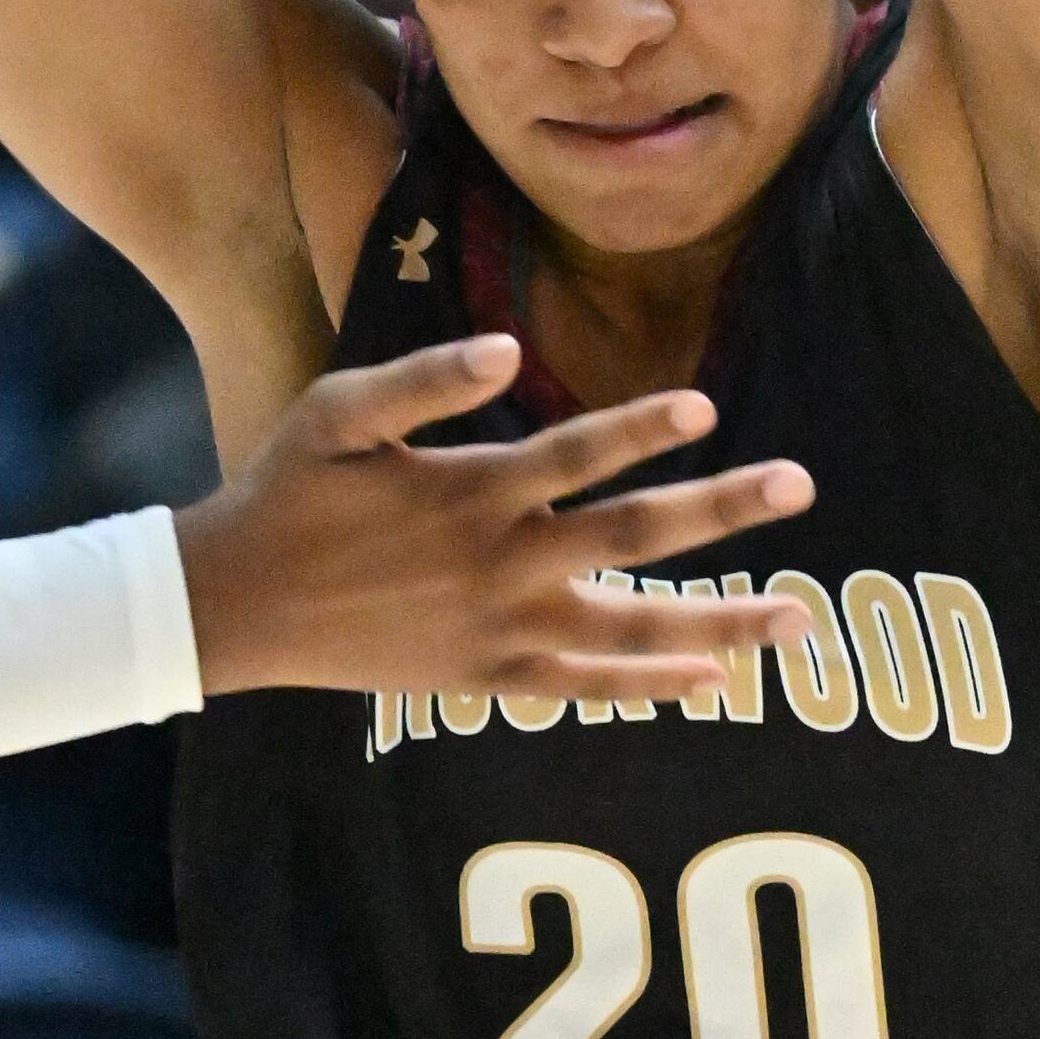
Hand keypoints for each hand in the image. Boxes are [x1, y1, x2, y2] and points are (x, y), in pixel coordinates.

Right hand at [172, 339, 815, 704]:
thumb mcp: (338, 414)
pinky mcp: (490, 677)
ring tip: (798, 620)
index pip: (573, 456)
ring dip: (721, 623)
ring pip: (632, 630)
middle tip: (800, 485)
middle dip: (721, 511)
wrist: (239, 606)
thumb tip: (509, 351)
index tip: (706, 408)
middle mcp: (499, 566)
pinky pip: (587, 687)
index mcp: (467, 493)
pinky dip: (650, 686)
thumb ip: (424, 379)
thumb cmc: (289, 493)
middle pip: (632, 539)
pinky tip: (716, 681)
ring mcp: (500, 630)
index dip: (639, 430)